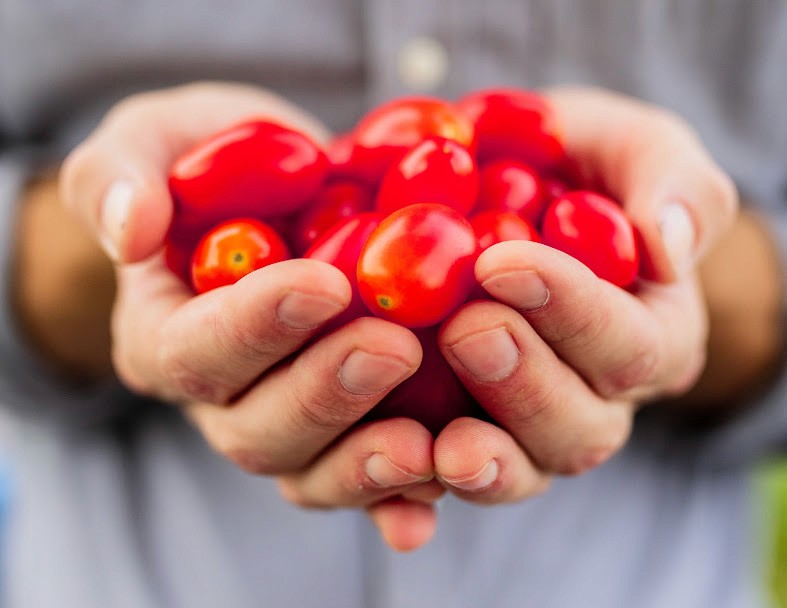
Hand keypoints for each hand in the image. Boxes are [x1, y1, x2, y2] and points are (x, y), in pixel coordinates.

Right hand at [60, 82, 443, 551]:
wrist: (279, 193)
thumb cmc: (211, 165)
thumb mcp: (154, 139)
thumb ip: (120, 174)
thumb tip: (129, 231)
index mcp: (165, 335)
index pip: (194, 350)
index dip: (256, 327)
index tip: (325, 284)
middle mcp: (224, 397)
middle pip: (257, 429)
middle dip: (326, 393)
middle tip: (394, 346)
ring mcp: (290, 422)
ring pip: (314, 471)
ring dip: (369, 462)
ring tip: (429, 441)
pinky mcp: (350, 430)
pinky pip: (370, 482)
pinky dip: (404, 494)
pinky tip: (447, 478)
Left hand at [430, 87, 738, 502]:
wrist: (495, 185)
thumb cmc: (570, 167)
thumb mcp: (629, 147)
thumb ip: (669, 182)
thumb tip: (669, 245)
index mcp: (647, 338)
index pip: (630, 346)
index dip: (571, 311)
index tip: (503, 261)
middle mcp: (591, 399)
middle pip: (577, 429)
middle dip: (520, 383)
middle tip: (463, 328)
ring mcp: (518, 428)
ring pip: (515, 470)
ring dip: (475, 456)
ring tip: (424, 430)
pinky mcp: (451, 435)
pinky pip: (435, 486)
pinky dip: (410, 497)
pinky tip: (390, 509)